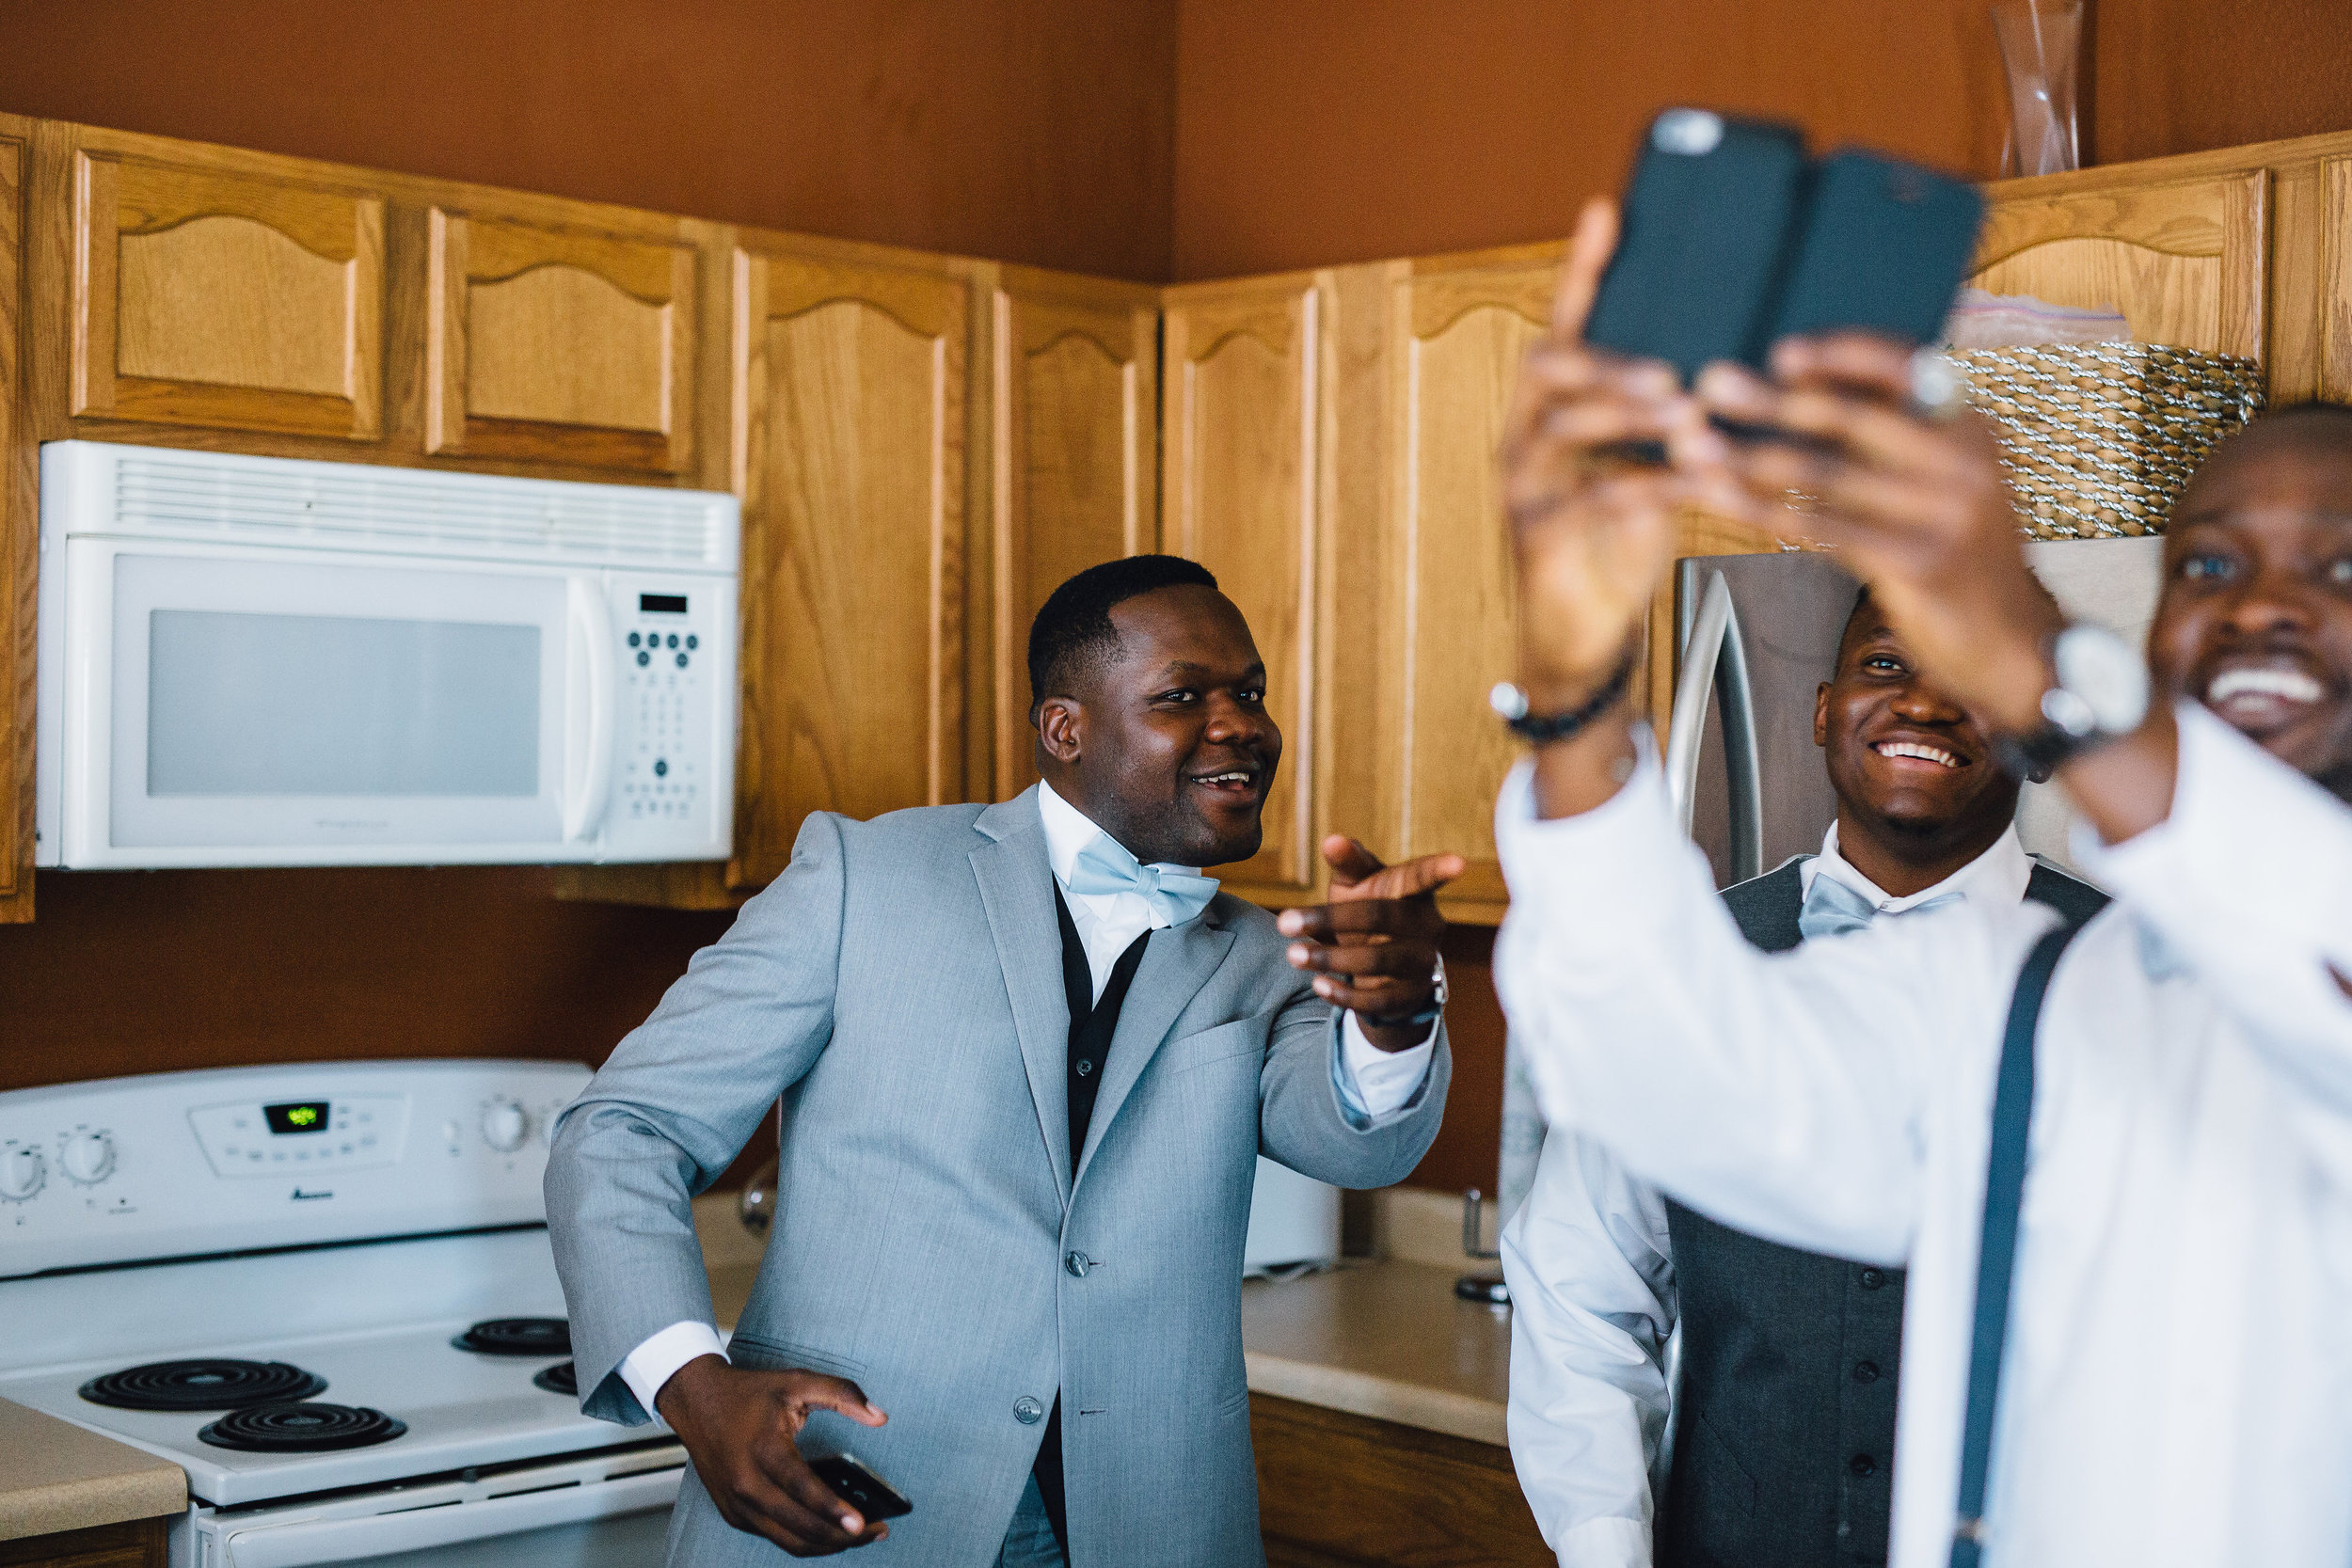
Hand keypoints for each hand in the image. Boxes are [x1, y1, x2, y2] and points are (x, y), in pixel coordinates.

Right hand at [656, 1356, 889, 1555]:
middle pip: (799, 1527)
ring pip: (787, 1541)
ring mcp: (737, 1504)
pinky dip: (803, 1540)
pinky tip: (828, 1531)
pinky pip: (774, 1537)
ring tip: (858, 1536)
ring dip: (825, 1545)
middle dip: (841, 1537)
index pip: (803, 1489)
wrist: (696, 1402)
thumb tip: (879, 1416)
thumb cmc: (747, 1394)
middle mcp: (746, 1484)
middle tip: (875, 1531)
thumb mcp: (797, 1381)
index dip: (834, 1510)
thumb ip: (842, 1394)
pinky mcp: (734, 1514)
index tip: (864, 1522)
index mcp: (763, 1450)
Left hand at [1277, 836, 1463, 1049]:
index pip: (1423, 877)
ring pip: (1377, 960)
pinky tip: (1318, 984)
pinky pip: (1378, 999)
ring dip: (1329, 958)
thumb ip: (1349, 864)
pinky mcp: (1412, 995)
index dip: (1439, 869)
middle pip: (1380, 917)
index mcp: (1414, 892)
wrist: (1389, 971)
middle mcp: (1426, 924)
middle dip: (1330, 919)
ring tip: (1292, 955)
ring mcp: (1422, 961)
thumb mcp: (1359, 886)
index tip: (1458, 862)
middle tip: (1283, 923)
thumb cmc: (1371, 911)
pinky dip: (1344, 993)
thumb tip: (1332, 840)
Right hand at [1503, 199, 1729, 706]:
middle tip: (1670, 365)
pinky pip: (1590, 498)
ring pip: (1560, 426)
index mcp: (1550, 411)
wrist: (1584, 637)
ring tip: (1685, 409)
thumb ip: (1673, 422)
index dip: (1583, 273)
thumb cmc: (1617, 546)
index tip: (1608, 214)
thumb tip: (1735, 369)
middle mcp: (1525, 438)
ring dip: (1626, 413)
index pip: (1563, 327)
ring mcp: (1524, 486)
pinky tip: (1696, 478)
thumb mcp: (1649, 469)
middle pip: (1545, 368)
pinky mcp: (1537, 536)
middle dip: (1607, 357)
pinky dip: (1649, 484)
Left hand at [1693, 333, 2063, 731]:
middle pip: (1854, 418)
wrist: (2014, 644)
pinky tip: (1722, 499)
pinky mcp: (1919, 564)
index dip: (1841, 356)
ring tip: (1694, 446)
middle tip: (1713, 383)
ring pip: (1828, 476)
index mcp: (1971, 424)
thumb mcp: (1943, 482)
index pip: (1905, 368)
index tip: (1781, 352)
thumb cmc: (1958, 555)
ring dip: (1750, 458)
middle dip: (1775, 400)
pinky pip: (1824, 530)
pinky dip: (1764, 511)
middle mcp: (1966, 460)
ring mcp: (1947, 513)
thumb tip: (1800, 383)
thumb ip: (1889, 437)